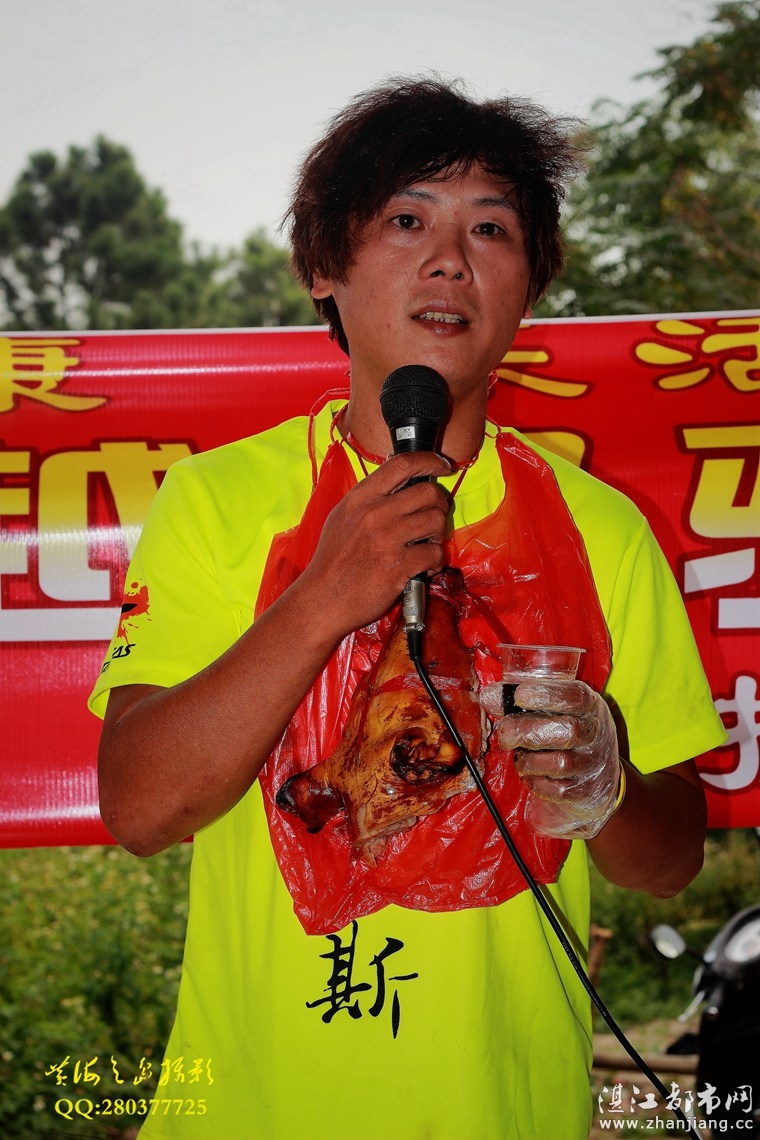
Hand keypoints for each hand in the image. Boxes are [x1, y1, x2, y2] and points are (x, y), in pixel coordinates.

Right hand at [299, 450, 451, 638]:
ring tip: (429, 544)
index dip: (429, 461)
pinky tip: (426, 567)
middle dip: (439, 504)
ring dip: (439, 534)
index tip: (441, 465)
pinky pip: (435, 553)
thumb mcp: (342, 517)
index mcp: (360, 497)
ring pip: (436, 521)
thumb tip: (401, 484)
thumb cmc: (332, 560)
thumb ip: (369, 499)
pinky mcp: (399, 566)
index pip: (402, 464)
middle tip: (434, 517)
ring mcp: (387, 540)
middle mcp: (374, 514)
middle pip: (428, 492)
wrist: (322, 598)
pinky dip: (436, 561)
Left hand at [483, 679, 622, 838]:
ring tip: (520, 756)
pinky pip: (556, 790)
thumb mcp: (552, 713)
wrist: (596, 780)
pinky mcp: (584, 791)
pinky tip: (530, 774)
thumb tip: (489, 697)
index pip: (575, 696)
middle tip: (505, 733)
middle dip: (528, 731)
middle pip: (567, 731)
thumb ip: (520, 703)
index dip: (547, 694)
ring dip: (529, 760)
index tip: (519, 695)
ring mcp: (592, 764)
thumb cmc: (565, 736)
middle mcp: (595, 733)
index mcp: (589, 707)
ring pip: (560, 763)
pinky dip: (535, 782)